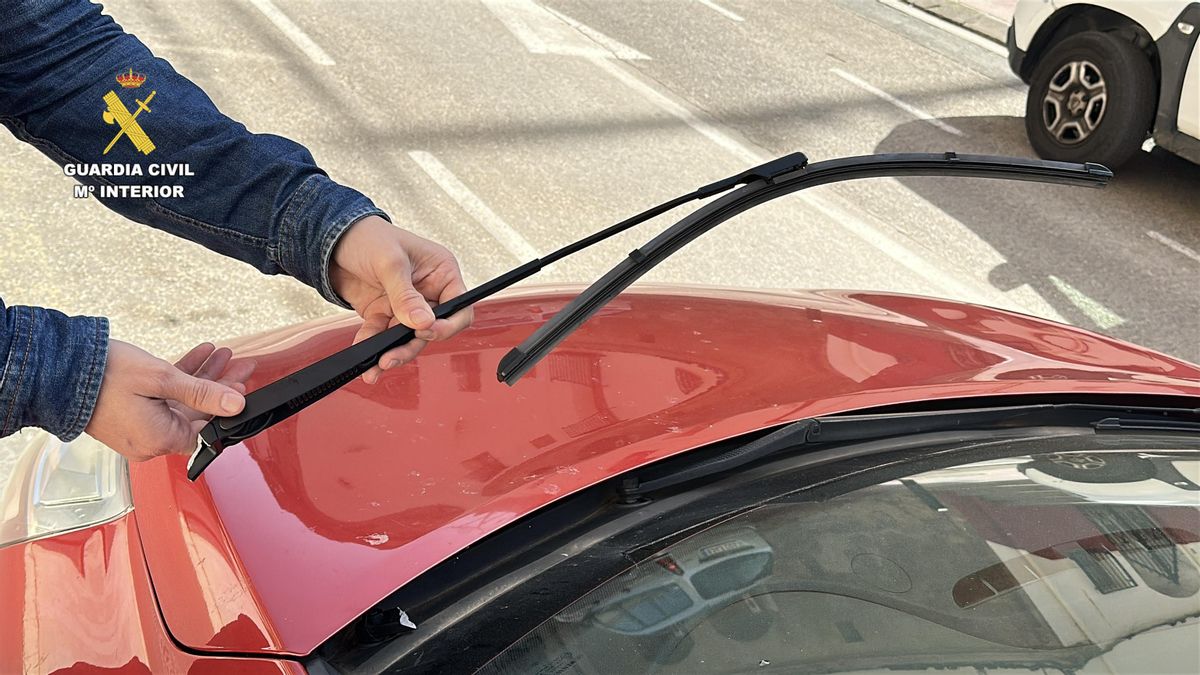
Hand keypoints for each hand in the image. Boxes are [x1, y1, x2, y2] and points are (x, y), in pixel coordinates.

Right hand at [85, 340, 255, 461]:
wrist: (58, 370)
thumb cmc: (105, 376)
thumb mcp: (162, 380)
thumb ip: (203, 393)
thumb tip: (236, 404)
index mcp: (160, 440)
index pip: (207, 429)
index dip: (227, 407)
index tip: (242, 384)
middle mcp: (150, 441)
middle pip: (196, 414)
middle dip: (219, 386)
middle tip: (239, 365)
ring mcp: (139, 429)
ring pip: (181, 403)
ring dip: (202, 378)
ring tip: (222, 354)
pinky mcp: (130, 416)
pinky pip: (162, 400)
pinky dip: (179, 380)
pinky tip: (198, 356)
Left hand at [329, 216, 472, 382]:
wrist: (332, 238)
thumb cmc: (369, 235)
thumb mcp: (390, 261)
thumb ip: (406, 295)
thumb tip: (423, 322)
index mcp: (441, 273)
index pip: (459, 308)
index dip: (448, 325)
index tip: (426, 331)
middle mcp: (428, 292)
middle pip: (432, 329)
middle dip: (412, 345)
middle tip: (393, 356)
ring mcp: (405, 305)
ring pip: (407, 338)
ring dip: (392, 352)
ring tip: (377, 364)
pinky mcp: (383, 313)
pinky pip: (381, 335)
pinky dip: (371, 345)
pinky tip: (362, 350)